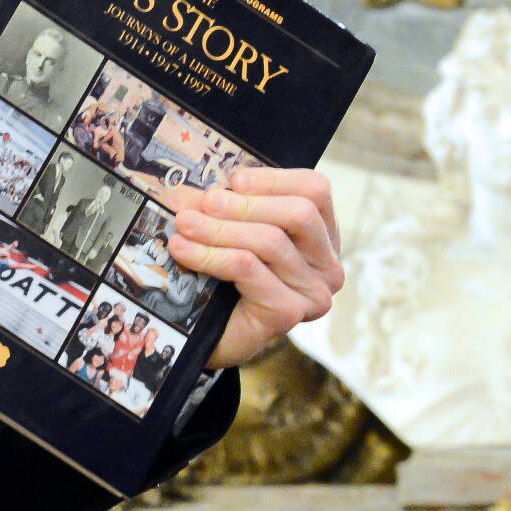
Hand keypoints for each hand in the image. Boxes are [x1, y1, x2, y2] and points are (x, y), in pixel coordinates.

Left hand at [158, 166, 342, 369]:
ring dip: (218, 228)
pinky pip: (247, 268)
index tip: (234, 179)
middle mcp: (327, 264)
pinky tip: (183, 249)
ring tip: (184, 224)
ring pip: (269, 241)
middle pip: (298, 213)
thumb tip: (201, 178)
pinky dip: (210, 254)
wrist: (210, 331)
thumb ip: (232, 200)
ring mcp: (312, 292)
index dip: (274, 179)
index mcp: (322, 234)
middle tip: (203, 202)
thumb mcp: (233, 226)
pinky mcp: (289, 312)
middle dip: (244, 204)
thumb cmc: (225, 272)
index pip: (315, 190)